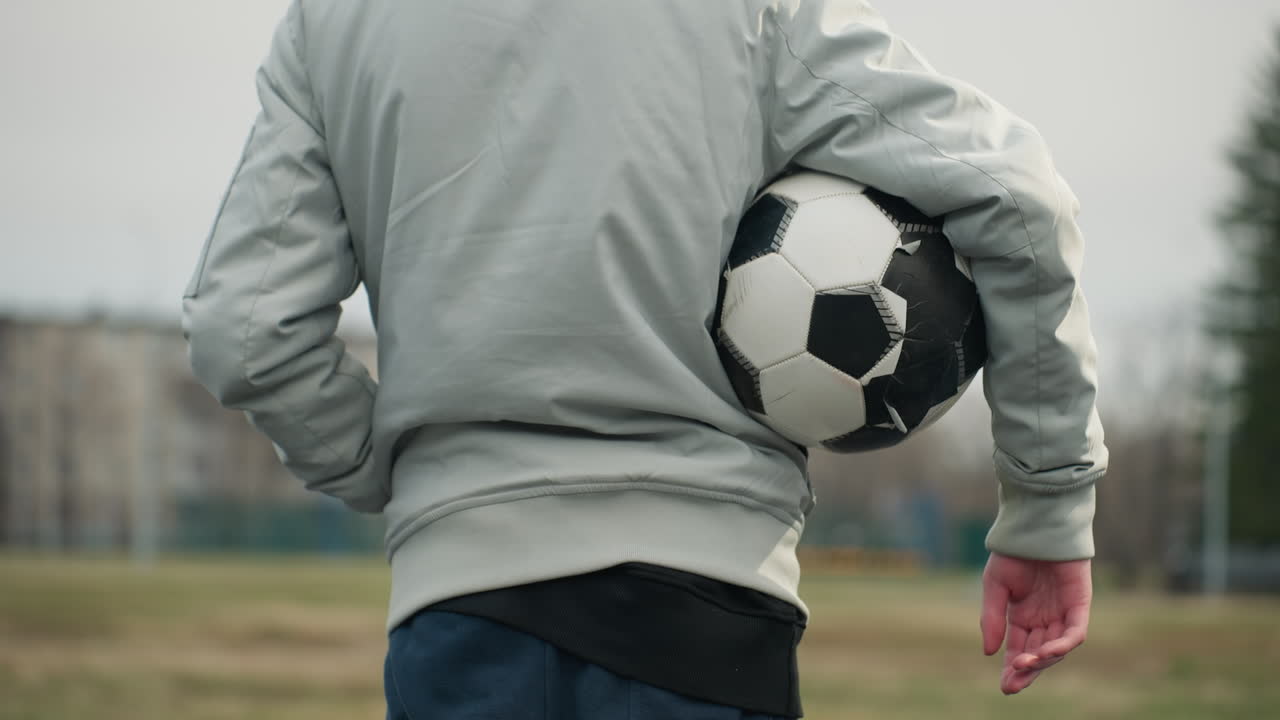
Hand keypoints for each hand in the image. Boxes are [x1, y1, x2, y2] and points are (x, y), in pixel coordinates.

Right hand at [980, 552, 1091, 694]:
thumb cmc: (1014, 554)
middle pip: (1037, 655)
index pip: (1018, 650)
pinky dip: (1063, 645)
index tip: (1006, 686)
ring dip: (1042, 660)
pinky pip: (1074, 632)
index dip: (1013, 669)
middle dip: (1027, 672)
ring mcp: (1063, 613)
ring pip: (1056, 648)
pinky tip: (1048, 651)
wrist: (1035, 527)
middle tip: (1013, 685)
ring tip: (1026, 663)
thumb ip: (993, 618)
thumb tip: (989, 652)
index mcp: (1022, 617)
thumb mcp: (995, 587)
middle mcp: (1044, 620)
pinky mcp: (1079, 605)